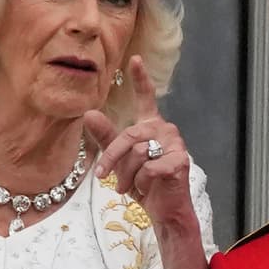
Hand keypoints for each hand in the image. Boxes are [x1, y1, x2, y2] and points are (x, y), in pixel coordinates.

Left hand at [83, 55, 195, 227]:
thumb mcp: (120, 161)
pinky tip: (147, 188)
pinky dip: (142, 182)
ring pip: (137, 153)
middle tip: (102, 177)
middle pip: (129, 136)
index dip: (140, 78)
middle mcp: (164, 129)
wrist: (164, 210)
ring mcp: (175, 144)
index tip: (134, 59)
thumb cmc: (143, 183)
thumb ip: (106, 138)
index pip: (146, 97)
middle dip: (112, 158)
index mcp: (151, 125)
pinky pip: (149, 168)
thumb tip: (89, 113)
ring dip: (127, 175)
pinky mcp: (180, 161)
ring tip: (128, 187)